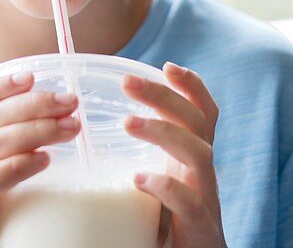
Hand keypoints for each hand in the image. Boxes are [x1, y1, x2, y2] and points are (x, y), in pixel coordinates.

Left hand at [123, 62, 225, 247]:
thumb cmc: (168, 222)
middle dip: (164, 96)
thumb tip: (87, 129)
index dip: (192, 86)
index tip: (167, 65)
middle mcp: (203, 172)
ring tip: (128, 122)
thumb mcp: (158, 181)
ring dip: (163, 132)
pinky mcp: (199, 228)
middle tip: (127, 82)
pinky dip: (166, 187)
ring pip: (197, 153)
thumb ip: (140, 157)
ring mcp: (205, 198)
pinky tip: (139, 179)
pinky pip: (189, 202)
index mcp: (192, 158)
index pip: (203, 113)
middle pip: (196, 121)